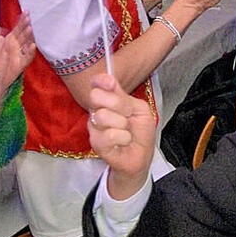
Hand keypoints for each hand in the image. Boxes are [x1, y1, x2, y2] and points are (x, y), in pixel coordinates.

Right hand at [87, 74, 157, 198]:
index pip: (96, 83)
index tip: (110, 83)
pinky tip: (125, 141)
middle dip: (118, 104)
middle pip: (95, 96)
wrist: (141, 157)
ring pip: (103, 115)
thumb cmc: (140, 133)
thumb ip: (123, 96)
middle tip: (128, 115)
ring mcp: (94, 128)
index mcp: (107, 100)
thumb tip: (108, 79)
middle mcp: (97, 111)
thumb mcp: (139, 109)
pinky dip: (124, 137)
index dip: (101, 80)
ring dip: (122, 124)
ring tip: (127, 131)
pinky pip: (109, 134)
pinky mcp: (96, 144)